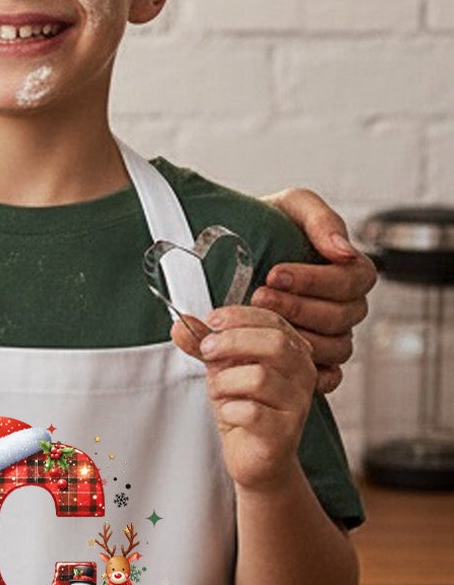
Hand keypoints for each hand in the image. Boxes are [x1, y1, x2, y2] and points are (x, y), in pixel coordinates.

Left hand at [172, 304, 317, 494]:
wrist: (255, 456)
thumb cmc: (245, 407)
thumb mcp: (222, 368)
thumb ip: (204, 344)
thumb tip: (181, 323)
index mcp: (292, 352)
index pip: (273, 321)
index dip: (240, 317)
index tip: (210, 321)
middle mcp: (303, 375)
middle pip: (275, 343)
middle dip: (232, 342)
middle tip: (207, 351)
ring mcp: (297, 404)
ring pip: (260, 377)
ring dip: (225, 381)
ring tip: (219, 391)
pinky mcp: (284, 432)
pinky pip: (251, 411)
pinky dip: (229, 409)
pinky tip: (229, 414)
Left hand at [255, 188, 374, 395]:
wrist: (233, 249)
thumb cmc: (268, 224)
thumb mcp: (292, 207)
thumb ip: (320, 220)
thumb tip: (343, 250)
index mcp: (349, 271)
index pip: (350, 281)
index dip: (314, 280)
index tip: (274, 274)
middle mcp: (346, 306)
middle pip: (340, 316)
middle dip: (297, 307)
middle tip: (258, 297)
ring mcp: (334, 336)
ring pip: (336, 347)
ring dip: (298, 337)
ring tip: (257, 324)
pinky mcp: (316, 361)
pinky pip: (330, 377)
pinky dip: (311, 374)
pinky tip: (280, 364)